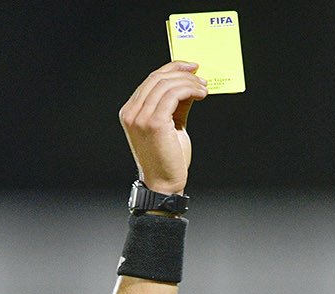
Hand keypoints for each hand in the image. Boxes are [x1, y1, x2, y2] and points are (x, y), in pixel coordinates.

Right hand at [119, 61, 207, 194]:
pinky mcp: (154, 122)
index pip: (151, 80)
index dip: (172, 68)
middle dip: (182, 73)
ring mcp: (140, 117)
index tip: (190, 68)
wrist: (164, 184)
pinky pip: (174, 94)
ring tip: (204, 88)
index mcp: (130, 112)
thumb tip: (189, 83)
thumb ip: (176, 104)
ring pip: (167, 84)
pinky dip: (190, 89)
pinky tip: (201, 94)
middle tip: (200, 76)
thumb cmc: (167, 159)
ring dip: (189, 82)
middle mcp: (131, 113)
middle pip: (157, 78)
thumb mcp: (171, 125)